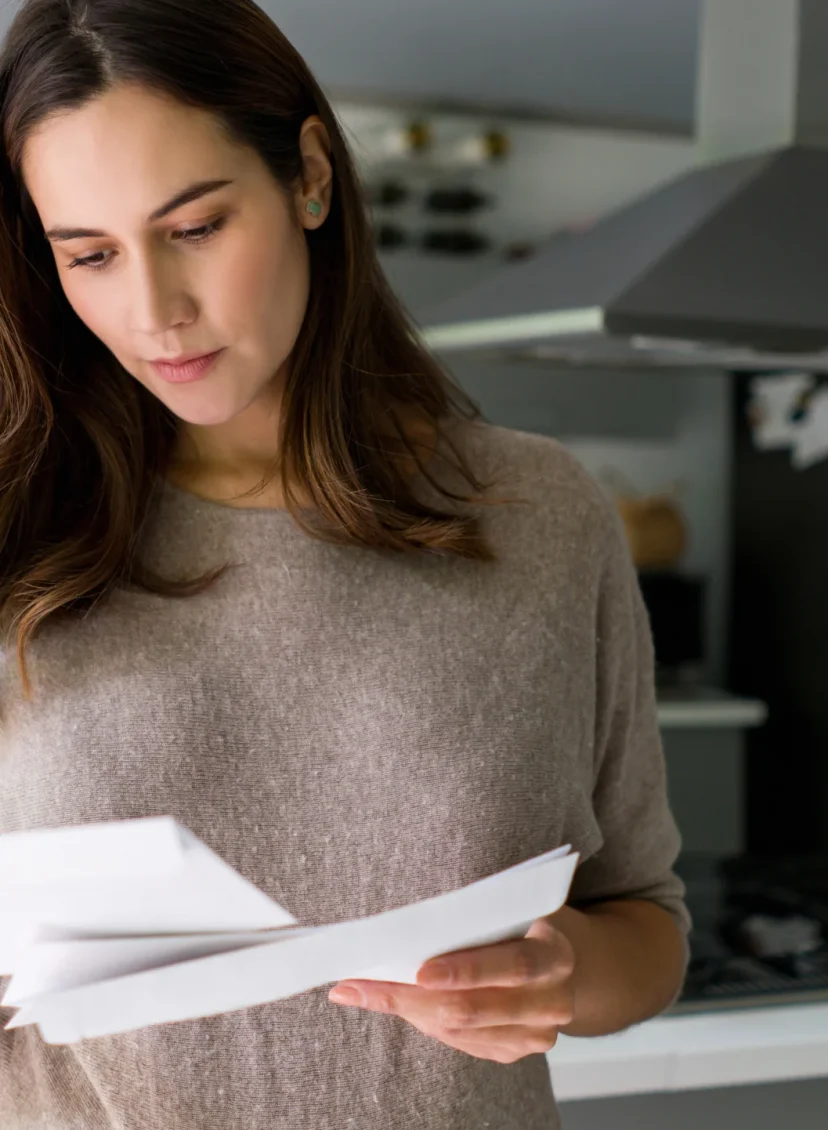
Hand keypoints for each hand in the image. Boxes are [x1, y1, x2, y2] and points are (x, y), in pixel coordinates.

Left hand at [327, 916, 575, 1063]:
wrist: (563, 965)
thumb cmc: (526, 926)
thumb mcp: (515, 911)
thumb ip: (480, 918)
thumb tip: (409, 925)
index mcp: (556, 956)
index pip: (514, 965)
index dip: (467, 970)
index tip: (419, 970)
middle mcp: (552, 1002)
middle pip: (473, 1008)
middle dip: (410, 997)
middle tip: (360, 986)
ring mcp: (535, 1035)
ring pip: (458, 1030)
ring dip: (405, 1010)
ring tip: (362, 992)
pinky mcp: (514, 1051)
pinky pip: (460, 1042)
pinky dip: (423, 1021)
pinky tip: (398, 1003)